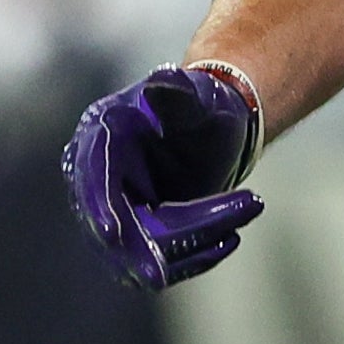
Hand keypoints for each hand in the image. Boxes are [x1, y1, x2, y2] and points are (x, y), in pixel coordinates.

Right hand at [62, 63, 264, 290]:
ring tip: (249, 206)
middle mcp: (98, 179)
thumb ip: (180, 92)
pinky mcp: (138, 240)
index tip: (112, 234)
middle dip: (163, 240)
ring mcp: (115, 214)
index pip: (94, 177)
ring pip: (146, 251)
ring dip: (197, 240)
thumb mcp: (198, 94)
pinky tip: (232, 235)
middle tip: (202, 250)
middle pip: (122, 224)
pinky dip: (198, 255)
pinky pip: (163, 263)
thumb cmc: (203, 104)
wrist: (213, 129)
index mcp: (102, 137)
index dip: (101, 205)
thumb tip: (165, 81)